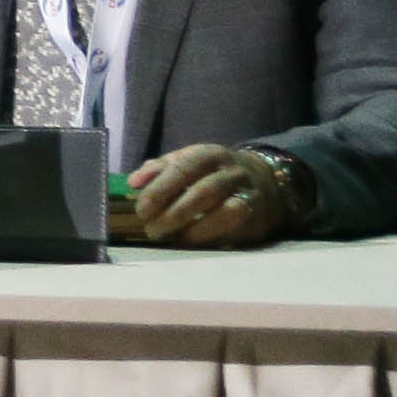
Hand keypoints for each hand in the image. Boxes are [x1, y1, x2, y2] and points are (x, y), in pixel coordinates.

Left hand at [120, 143, 296, 247]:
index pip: (183, 168)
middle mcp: (231, 171)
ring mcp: (247, 192)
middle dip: (173, 212)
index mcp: (209, 154)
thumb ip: (158, 170)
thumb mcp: (185, 163)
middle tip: (151, 229)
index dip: (160, 189)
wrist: (262, 182)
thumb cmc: (209, 173)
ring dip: (191, 227)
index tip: (141, 211)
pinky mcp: (255, 214)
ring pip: (222, 210)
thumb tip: (134, 182)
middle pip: (203, 191)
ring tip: (168, 238)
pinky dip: (209, 234)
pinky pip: (233, 225)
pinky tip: (189, 242)